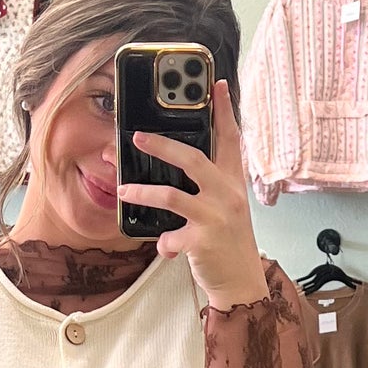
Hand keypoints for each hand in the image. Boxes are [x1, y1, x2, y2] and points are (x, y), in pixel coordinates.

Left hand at [119, 81, 266, 310]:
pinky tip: (164, 248)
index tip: (219, 85)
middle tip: (137, 136)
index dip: (224, 111)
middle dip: (162, 145)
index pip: (231, 140)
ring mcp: (216, 218)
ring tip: (124, 190)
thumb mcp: (227, 208)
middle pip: (192, 159)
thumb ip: (208, 186)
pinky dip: (162, 243)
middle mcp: (227, 196)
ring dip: (142, 192)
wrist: (242, 282)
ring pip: (171, 196)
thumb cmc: (228, 243)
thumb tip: (175, 164)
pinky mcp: (203, 241)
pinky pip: (170, 237)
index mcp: (232, 183)